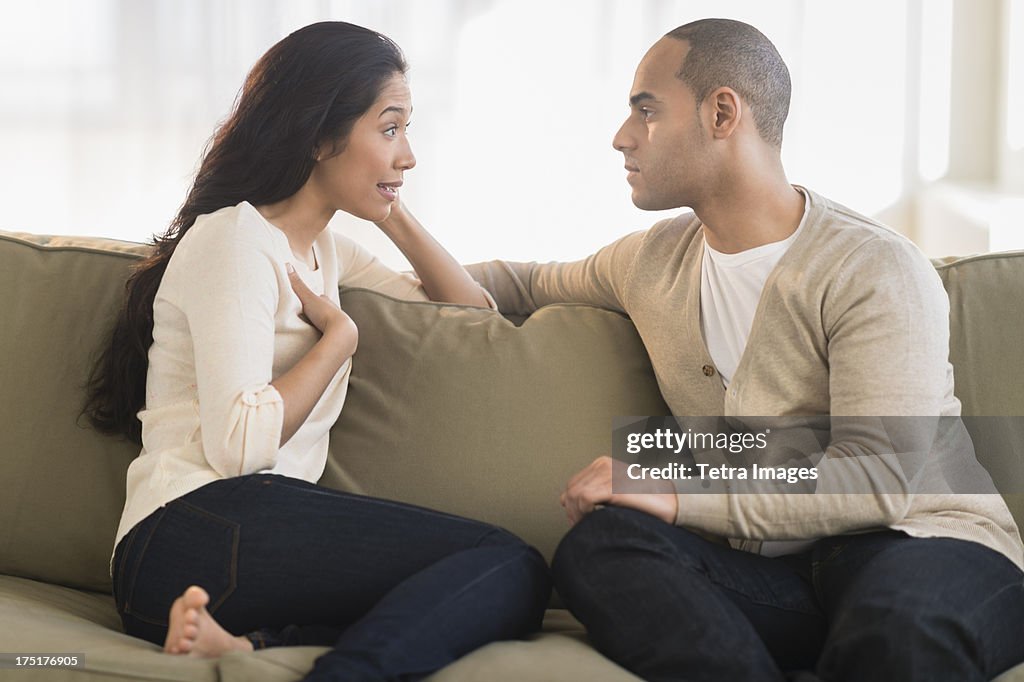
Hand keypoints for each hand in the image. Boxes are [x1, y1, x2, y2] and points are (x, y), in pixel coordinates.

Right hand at [286, 263, 357, 352]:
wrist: (341, 334)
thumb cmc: (325, 314)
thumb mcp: (307, 298)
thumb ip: (297, 284)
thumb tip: (287, 265)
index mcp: (328, 302)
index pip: (320, 298)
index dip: (312, 299)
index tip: (305, 301)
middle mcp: (336, 313)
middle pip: (325, 311)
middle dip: (318, 313)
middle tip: (309, 316)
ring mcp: (340, 327)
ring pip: (330, 324)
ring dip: (323, 326)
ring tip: (315, 330)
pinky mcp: (340, 340)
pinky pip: (332, 337)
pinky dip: (327, 337)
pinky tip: (323, 341)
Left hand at [559, 456, 678, 525]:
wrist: (671, 502)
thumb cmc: (646, 501)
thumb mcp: (615, 494)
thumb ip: (594, 494)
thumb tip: (567, 503)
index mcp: (602, 464)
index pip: (572, 484)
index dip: (571, 505)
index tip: (577, 520)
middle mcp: (603, 465)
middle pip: (571, 490)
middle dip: (572, 511)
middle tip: (580, 526)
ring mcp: (608, 474)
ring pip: (575, 495)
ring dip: (577, 514)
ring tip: (586, 525)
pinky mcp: (613, 485)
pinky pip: (585, 498)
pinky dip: (584, 512)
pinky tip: (593, 519)